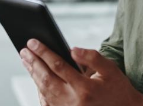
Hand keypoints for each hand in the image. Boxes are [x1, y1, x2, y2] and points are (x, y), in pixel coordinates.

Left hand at [20, 39, 142, 105]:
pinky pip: (47, 102)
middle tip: (24, 50)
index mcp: (85, 88)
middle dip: (33, 63)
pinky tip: (36, 78)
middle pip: (46, 79)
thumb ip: (92, 57)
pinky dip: (39, 89)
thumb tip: (72, 49)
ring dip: (33, 75)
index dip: (43, 52)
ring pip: (44, 91)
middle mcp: (73, 102)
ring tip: (26, 60)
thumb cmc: (118, 88)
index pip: (58, 66)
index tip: (33, 42)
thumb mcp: (110, 69)